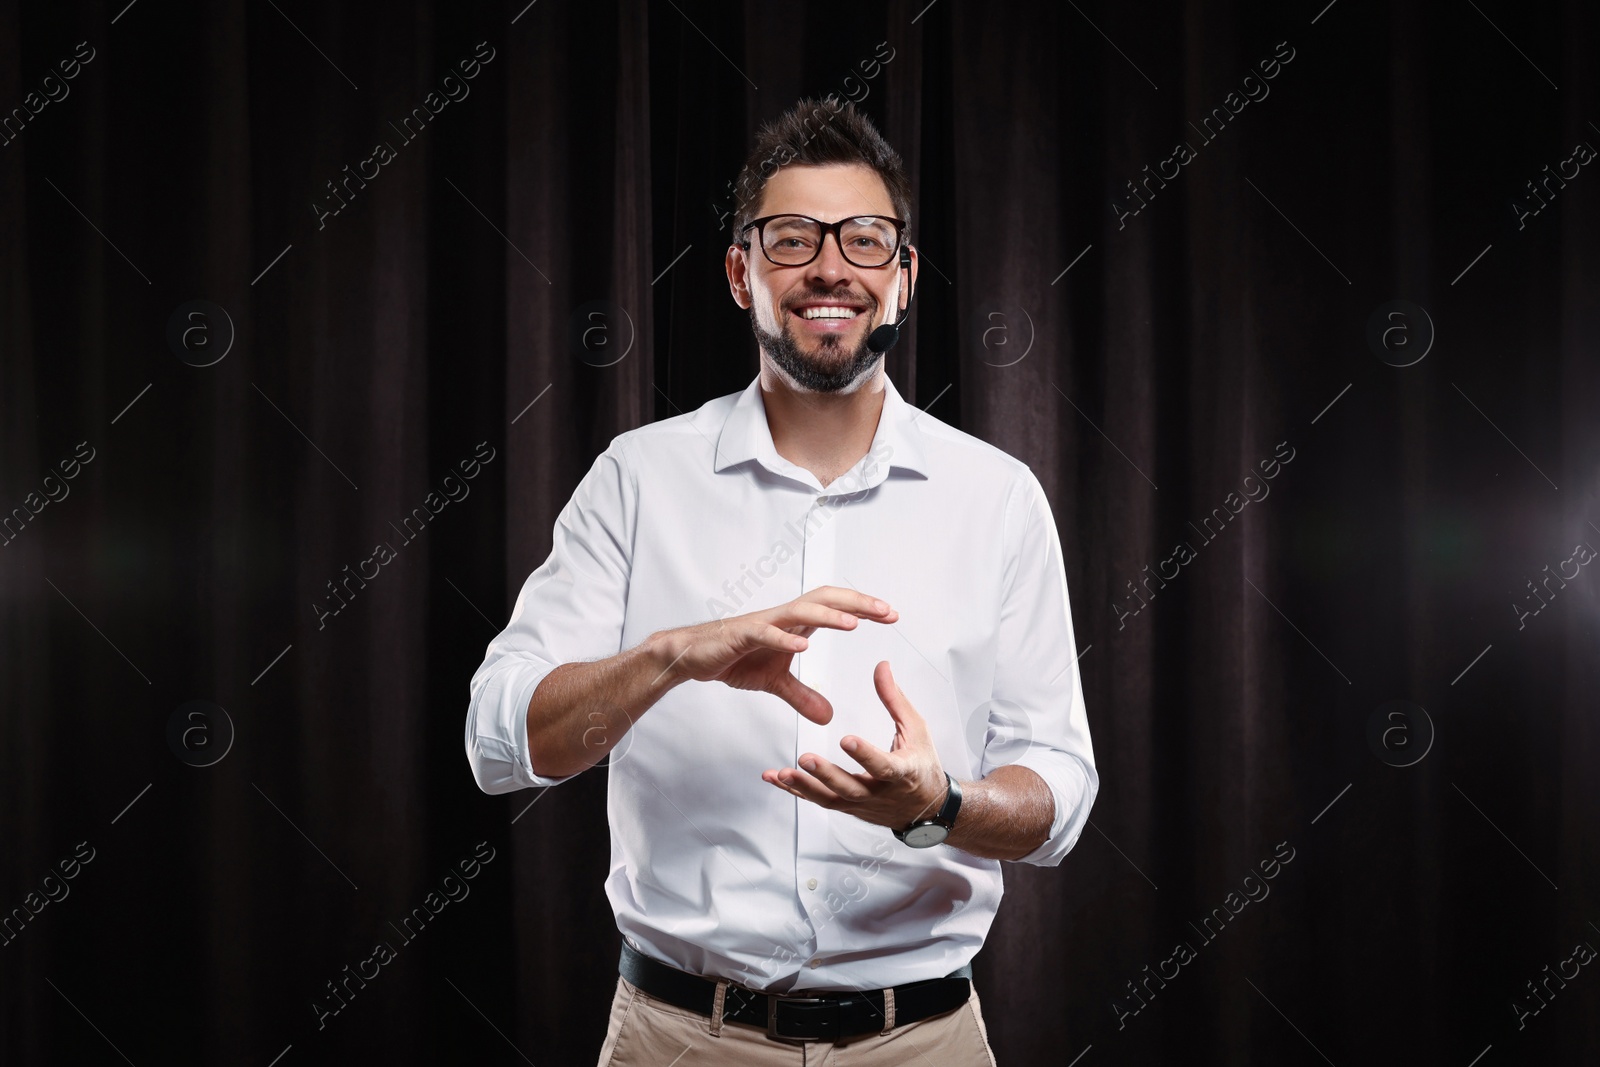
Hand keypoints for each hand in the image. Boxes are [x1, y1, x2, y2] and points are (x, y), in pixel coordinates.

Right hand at [652, 586, 898, 724]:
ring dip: (828, 616)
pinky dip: (785, 637)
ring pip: (800, 611)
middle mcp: (782, 618)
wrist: (692, 657)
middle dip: (857, 604)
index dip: (862, 609)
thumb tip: (828, 715)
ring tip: (854, 623)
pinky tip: (803, 644)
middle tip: (887, 611)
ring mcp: (763, 623)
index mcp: (793, 624)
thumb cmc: (733, 659)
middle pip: (826, 600)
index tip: (891, 615)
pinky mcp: (742, 635)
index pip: (835, 608)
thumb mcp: (775, 683)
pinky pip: (766, 633)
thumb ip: (802, 696)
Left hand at [762, 660, 948, 828]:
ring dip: (804, 787)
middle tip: (805, 759)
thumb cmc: (922, 766)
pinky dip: (796, 791)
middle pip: (849, 788)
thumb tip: (881, 667)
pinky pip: (819, 801)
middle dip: (826, 775)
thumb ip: (895, 699)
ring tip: (782, 773)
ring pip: (830, 799)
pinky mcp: (847, 808)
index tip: (847, 740)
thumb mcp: (916, 730)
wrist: (926, 809)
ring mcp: (861, 804)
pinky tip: (776, 779)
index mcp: (901, 773)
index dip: (865, 755)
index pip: (883, 766)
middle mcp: (879, 793)